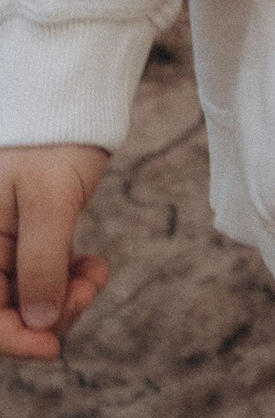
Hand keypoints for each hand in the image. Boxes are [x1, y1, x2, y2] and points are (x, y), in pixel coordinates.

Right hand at [0, 144, 110, 358]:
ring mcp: (1, 246)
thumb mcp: (49, 201)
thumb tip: (41, 323)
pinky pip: (42, 278)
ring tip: (95, 274)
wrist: (69, 97)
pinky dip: (68, 280)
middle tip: (88, 290)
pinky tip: (92, 267)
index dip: (14, 340)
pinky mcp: (24, 240)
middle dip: (50, 314)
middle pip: (6, 311)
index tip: (54, 349)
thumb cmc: (52, 138)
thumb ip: (41, 263)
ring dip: (64, 297)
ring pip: (28, 299)